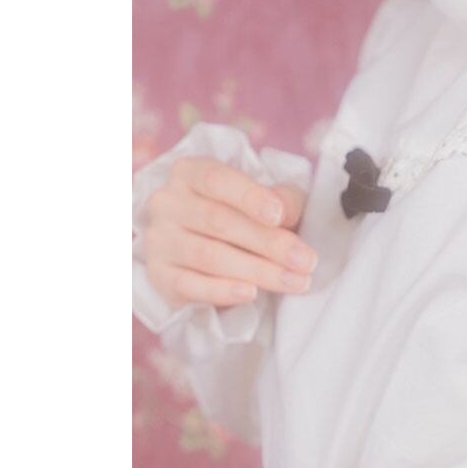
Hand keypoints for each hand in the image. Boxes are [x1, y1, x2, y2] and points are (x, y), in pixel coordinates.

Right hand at [144, 156, 316, 309]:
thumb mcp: (269, 200)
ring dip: (258, 271)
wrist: (210, 251)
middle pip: (219, 222)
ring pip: (209, 256)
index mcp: (191, 174)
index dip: (249, 196)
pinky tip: (250, 293)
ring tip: (296, 281)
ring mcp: (160, 240)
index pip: (216, 179)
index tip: (279, 215)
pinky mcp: (161, 275)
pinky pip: (190, 286)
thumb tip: (286, 211)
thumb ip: (282, 200)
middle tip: (306, 261)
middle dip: (269, 243)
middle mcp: (168, 203)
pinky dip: (222, 291)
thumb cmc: (244, 217)